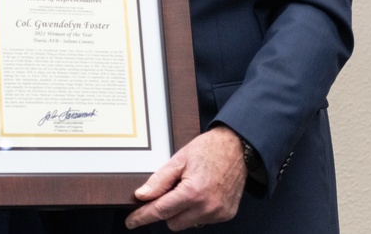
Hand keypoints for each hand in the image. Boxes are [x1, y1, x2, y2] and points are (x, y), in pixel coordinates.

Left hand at [125, 126, 246, 230]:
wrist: (239, 147)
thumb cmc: (209, 149)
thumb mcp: (180, 159)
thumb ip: (159, 180)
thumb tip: (142, 196)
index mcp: (193, 192)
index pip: (160, 211)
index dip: (143, 217)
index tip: (131, 221)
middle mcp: (207, 207)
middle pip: (172, 222)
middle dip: (166, 210)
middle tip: (172, 190)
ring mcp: (218, 213)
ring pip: (187, 223)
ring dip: (182, 212)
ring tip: (191, 188)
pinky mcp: (226, 214)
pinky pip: (202, 220)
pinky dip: (198, 211)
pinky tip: (203, 193)